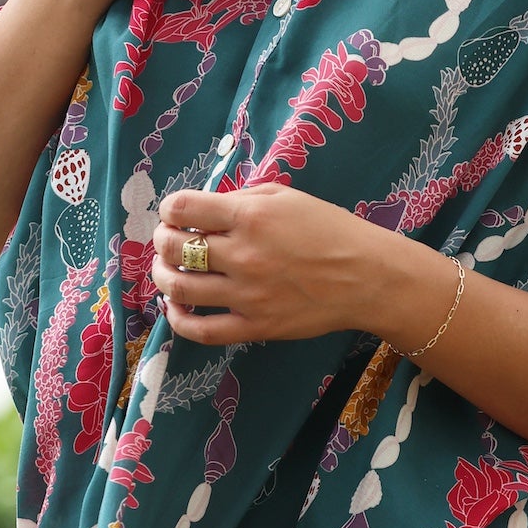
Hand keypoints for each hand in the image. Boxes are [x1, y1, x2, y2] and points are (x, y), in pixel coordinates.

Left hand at [151, 184, 394, 344]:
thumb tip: (203, 209)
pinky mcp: (254, 326)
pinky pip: (201, 330)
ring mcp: (246, 295)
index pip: (182, 208)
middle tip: (167, 240)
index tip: (175, 213)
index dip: (170, 208)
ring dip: (162, 276)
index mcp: (250, 217)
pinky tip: (176, 308)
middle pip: (174, 248)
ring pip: (179, 288)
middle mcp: (243, 255)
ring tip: (167, 270)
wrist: (366, 277)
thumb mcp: (286, 197)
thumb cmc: (329, 230)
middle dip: (161, 240)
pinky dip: (178, 320)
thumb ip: (241, 199)